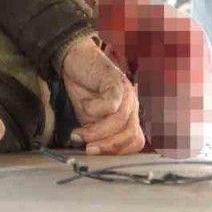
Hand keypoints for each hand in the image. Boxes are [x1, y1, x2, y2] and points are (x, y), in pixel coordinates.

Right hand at [60, 35, 144, 155]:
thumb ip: (96, 132)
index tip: (96, 154)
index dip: (117, 152)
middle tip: (88, 150)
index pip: (135, 142)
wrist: (76, 57)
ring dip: (96, 131)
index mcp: (129, 116)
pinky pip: (111, 103)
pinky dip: (95, 109)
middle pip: (131, 135)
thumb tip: (91, 152)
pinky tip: (83, 106)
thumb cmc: (83, 89)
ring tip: (77, 133)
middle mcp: (132, 106)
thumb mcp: (89, 117)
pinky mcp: (116, 81)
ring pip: (119, 121)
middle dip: (109, 146)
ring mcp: (127, 93)